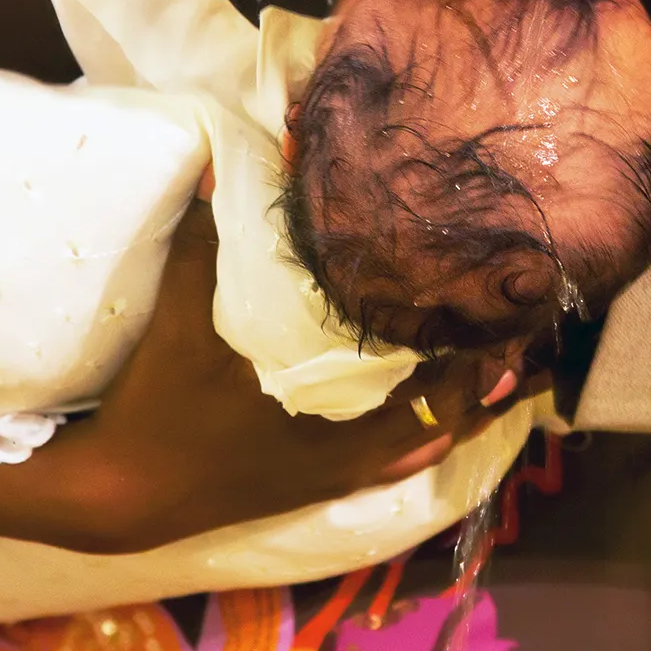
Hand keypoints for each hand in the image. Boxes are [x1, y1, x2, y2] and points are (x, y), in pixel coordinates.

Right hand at [45, 202, 536, 553]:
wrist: (124, 494)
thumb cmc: (160, 398)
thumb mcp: (182, 305)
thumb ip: (208, 230)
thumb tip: (219, 155)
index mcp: (334, 394)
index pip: (429, 360)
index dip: (475, 328)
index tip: (509, 290)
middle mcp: (353, 440)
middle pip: (449, 400)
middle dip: (488, 359)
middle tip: (526, 321)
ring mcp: (342, 468)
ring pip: (434, 433)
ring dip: (469, 396)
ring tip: (510, 361)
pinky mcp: (324, 484)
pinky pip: (402, 459)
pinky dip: (436, 432)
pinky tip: (456, 416)